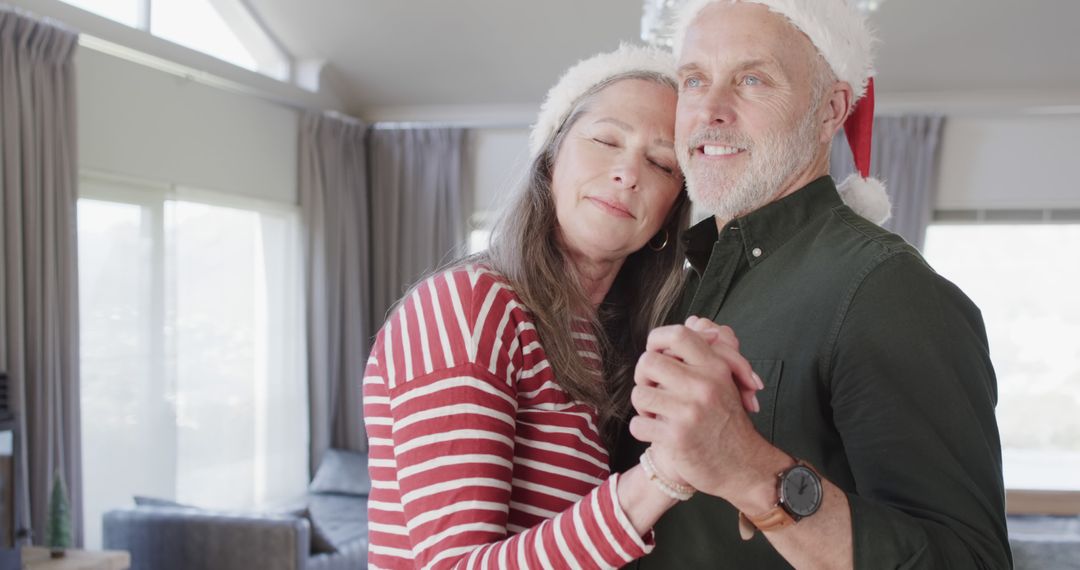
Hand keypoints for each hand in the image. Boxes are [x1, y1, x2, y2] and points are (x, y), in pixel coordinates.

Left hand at [628, 320, 776, 498]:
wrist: (744, 466)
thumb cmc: (728, 421)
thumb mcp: (726, 380)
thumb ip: (708, 351)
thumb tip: (693, 319)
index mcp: (714, 367)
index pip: (678, 334)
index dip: (657, 340)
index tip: (655, 354)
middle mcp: (703, 386)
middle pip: (648, 362)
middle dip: (644, 377)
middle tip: (653, 389)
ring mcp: (689, 412)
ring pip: (639, 394)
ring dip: (642, 407)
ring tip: (655, 414)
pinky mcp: (677, 437)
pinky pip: (638, 424)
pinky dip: (642, 430)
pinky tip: (656, 433)